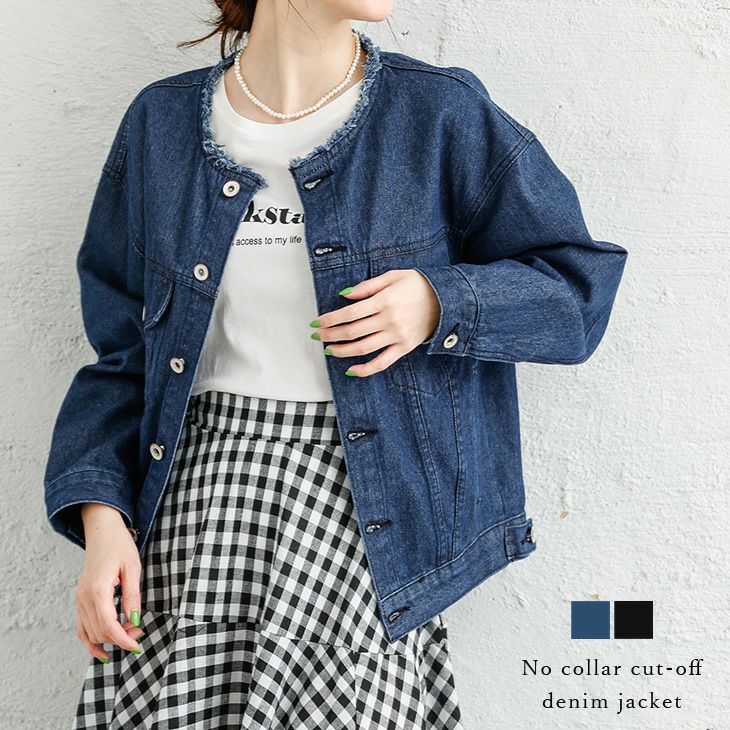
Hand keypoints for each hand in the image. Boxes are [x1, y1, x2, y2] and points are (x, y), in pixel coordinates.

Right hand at [75, 504, 144, 662]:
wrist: (102, 532)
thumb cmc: (119, 546)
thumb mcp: (133, 568)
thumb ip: (132, 596)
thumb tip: (134, 621)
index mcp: (97, 590)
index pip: (109, 627)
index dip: (124, 640)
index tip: (138, 645)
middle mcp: (83, 599)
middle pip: (100, 633)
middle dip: (121, 638)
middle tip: (140, 631)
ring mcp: (79, 600)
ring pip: (90, 634)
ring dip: (110, 639)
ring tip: (129, 632)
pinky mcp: (80, 600)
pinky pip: (81, 628)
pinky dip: (91, 641)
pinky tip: (103, 651)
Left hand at [311, 269, 439, 376]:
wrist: (446, 299)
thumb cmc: (417, 284)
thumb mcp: (392, 276)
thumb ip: (367, 286)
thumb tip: (345, 295)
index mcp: (384, 301)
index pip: (350, 313)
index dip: (330, 319)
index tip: (317, 322)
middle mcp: (389, 320)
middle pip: (352, 332)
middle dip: (331, 335)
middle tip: (317, 336)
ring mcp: (397, 336)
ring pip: (363, 348)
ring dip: (342, 351)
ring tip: (329, 350)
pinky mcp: (404, 348)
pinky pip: (382, 363)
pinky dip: (365, 370)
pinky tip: (351, 371)